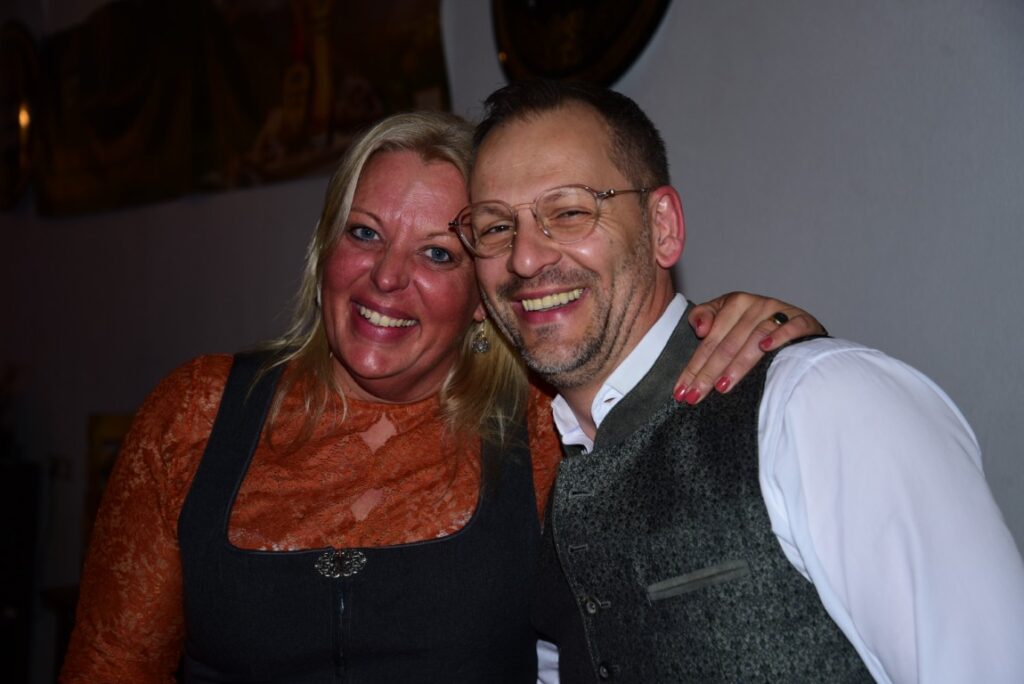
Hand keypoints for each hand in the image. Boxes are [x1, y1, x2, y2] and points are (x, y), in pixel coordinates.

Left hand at [674, 292, 826, 404]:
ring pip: (754, 340)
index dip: (694, 367)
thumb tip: (700, 330)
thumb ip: (705, 317)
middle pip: (727, 345)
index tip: (682, 391)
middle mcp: (755, 305)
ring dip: (737, 365)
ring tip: (722, 387)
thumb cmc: (754, 321)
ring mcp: (779, 312)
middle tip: (696, 396)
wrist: (797, 320)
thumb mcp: (726, 314)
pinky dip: (779, 337)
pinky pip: (790, 327)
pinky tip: (766, 348)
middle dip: (708, 373)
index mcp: (733, 303)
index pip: (709, 341)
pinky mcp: (801, 319)